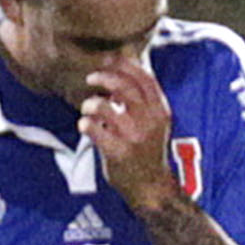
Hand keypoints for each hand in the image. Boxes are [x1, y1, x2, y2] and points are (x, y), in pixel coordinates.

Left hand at [77, 53, 179, 209]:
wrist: (151, 186)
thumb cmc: (147, 149)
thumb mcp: (154, 121)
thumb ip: (142, 98)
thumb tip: (123, 67)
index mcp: (160, 110)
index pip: (144, 78)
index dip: (124, 64)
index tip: (107, 58)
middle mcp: (149, 121)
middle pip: (125, 88)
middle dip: (104, 78)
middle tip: (90, 78)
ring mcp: (134, 138)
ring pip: (105, 108)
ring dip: (91, 103)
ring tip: (88, 108)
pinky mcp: (118, 153)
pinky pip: (95, 130)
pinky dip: (85, 124)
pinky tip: (84, 125)